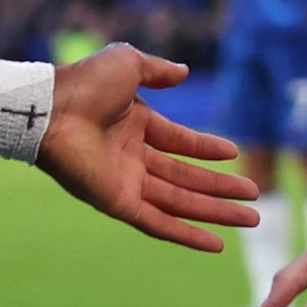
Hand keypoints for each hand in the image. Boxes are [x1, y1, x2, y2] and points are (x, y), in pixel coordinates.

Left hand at [35, 44, 259, 252]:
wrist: (51, 109)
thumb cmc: (85, 83)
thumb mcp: (129, 63)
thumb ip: (157, 70)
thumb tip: (184, 72)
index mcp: (135, 125)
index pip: (180, 142)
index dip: (207, 149)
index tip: (235, 155)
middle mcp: (132, 156)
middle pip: (187, 179)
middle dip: (221, 190)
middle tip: (254, 199)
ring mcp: (126, 182)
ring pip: (180, 203)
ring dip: (215, 212)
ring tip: (251, 219)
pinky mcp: (118, 203)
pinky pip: (158, 223)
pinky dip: (187, 234)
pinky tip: (216, 243)